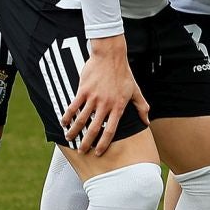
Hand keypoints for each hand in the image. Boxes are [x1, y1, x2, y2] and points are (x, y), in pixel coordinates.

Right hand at [60, 36, 147, 154]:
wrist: (111, 56)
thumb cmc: (124, 73)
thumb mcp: (135, 91)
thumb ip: (141, 107)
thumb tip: (146, 121)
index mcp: (118, 107)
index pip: (110, 131)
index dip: (103, 143)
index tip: (98, 152)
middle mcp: (105, 105)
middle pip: (94, 129)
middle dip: (87, 143)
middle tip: (82, 151)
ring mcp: (93, 98)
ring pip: (81, 120)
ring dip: (74, 131)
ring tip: (70, 138)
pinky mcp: (83, 90)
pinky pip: (73, 106)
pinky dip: (67, 116)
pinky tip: (63, 122)